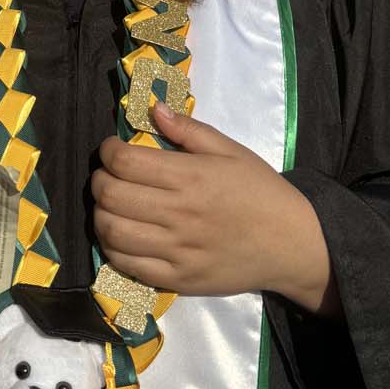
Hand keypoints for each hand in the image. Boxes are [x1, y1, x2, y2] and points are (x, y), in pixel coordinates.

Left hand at [91, 102, 341, 316]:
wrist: (291, 243)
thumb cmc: (260, 191)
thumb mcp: (231, 151)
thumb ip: (189, 130)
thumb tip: (153, 109)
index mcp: (191, 177)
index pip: (125, 161)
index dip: (108, 152)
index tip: (111, 149)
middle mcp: (179, 214)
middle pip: (111, 196)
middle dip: (98, 181)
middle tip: (106, 176)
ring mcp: (176, 250)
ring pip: (112, 232)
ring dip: (100, 214)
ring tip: (110, 206)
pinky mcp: (177, 279)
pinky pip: (127, 265)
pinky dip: (112, 248)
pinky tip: (120, 236)